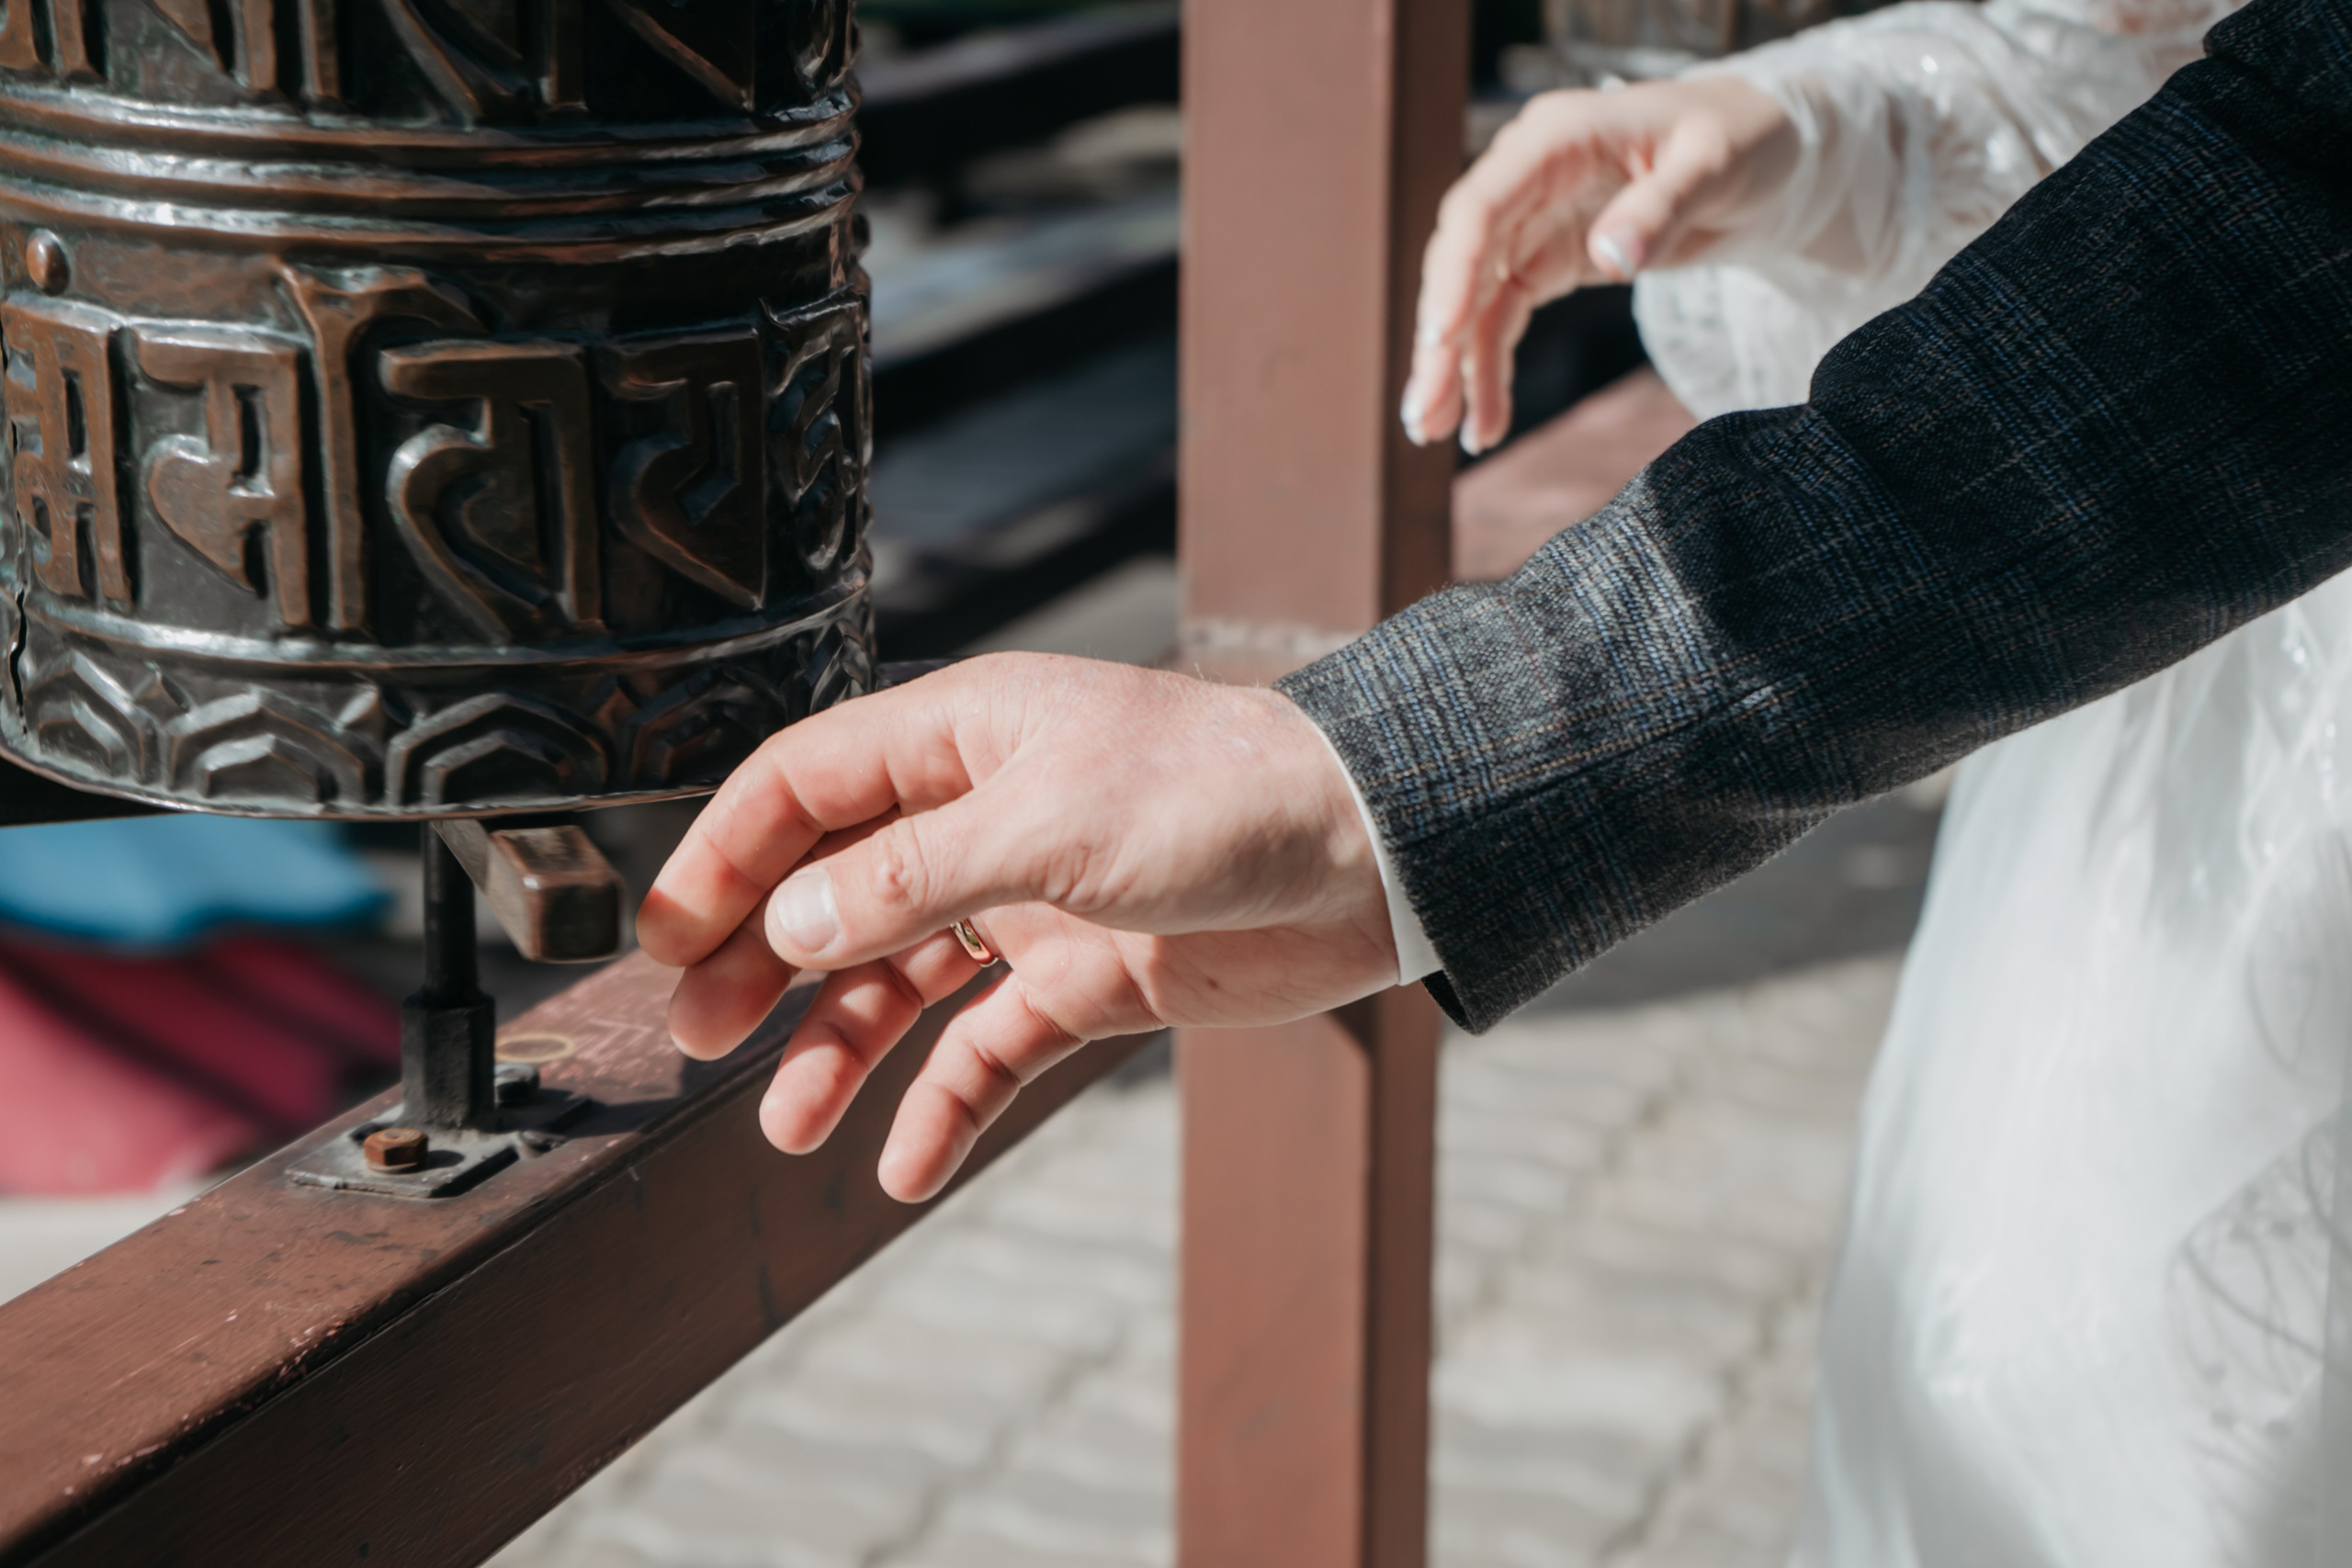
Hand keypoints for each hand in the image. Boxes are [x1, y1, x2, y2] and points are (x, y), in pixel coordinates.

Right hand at [636, 655, 1398, 1203]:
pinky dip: (946, 1103)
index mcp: (961, 739)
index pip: (801, 787)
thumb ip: (909, 877)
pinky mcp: (1086, 979)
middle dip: (761, 963)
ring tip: (790, 1124)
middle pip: (833, 889)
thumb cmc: (1223, 795)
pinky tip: (906, 1166)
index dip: (723, 858)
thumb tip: (786, 928)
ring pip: (901, 980)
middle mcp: (982, 817)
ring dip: (842, 1049)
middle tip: (700, 1039)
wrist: (1371, 855)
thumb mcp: (1049, 826)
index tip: (660, 941)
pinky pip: (989, 1049)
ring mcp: (1031, 902)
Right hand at [1402, 76, 1794, 454]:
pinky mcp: (1546, 262)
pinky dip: (1488, 369)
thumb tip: (1609, 257)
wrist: (1759, 156)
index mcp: (1556, 138)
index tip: (1440, 337)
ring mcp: (1531, 223)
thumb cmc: (1739, 140)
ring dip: (1452, 367)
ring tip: (1437, 433)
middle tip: (1427, 414)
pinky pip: (1501, 320)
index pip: (1482, 206)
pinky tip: (1485, 422)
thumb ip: (1663, 206)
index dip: (1454, 271)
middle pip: (1461, 261)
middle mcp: (1526, 178)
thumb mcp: (1715, 165)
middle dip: (1438, 339)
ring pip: (1471, 300)